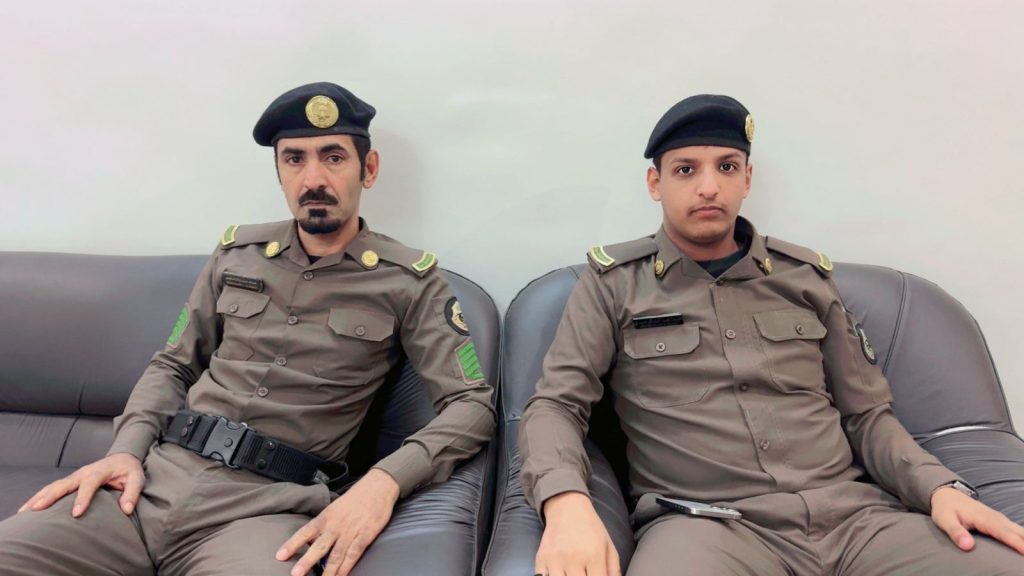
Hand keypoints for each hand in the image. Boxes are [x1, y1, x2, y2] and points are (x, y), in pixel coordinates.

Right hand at [17, 452, 143, 516]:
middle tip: (37, 509)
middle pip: (64, 483)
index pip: (90, 484)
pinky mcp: (70, 481)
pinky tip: (29, 508)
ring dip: (39, 497)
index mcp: (100, 471)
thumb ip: (133, 493)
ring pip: (54, 486)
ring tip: (25, 511)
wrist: (123, 457)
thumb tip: (126, 510)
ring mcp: (75, 476)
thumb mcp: (137, 478)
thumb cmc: (129, 470)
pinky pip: (53, 488)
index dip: (83, 498)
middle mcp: (84, 472)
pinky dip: (40, 496)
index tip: (76, 514)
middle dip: (50, 496)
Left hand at [277, 468, 399, 575]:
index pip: (305, 532)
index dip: (292, 544)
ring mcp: (351, 531)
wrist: (378, 486)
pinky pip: (354, 553)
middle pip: (319, 546)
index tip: (280, 556)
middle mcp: (336, 525)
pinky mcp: (366, 535)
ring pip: (337, 554)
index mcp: (326, 517)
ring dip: (328, 571)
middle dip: (307, 561)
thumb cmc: (355, 498)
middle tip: (296, 574)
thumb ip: (324, 524)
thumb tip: (311, 540)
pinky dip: (347, 567)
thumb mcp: (335, 508)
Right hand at [535, 491, 619, 575]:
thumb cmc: (591, 528)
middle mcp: (573, 558)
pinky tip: (560, 574)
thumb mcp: (608, 546)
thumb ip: (614, 570)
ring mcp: (555, 560)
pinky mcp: (541, 559)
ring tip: (572, 575)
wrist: (567, 508)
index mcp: (594, 555)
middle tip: (585, 574)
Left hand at [930, 486, 1023, 553]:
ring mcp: (998, 518)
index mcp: (983, 518)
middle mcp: (995, 517)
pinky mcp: (999, 521)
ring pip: (1018, 530)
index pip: (1003, 533)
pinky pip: (1015, 530)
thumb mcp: (944, 520)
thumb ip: (956, 532)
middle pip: (1016, 531)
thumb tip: (968, 546)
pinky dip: (1023, 536)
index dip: (1016, 543)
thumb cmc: (945, 508)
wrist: (946, 494)